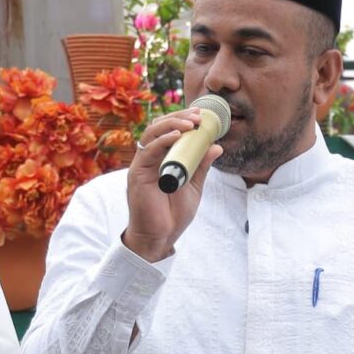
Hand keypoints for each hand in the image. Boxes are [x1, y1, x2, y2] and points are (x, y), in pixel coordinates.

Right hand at [120, 110, 221, 261]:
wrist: (161, 237)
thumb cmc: (174, 214)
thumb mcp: (194, 186)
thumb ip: (202, 166)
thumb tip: (217, 146)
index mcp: (161, 159)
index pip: (168, 131)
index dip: (183, 120)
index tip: (201, 116)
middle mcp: (149, 158)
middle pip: (159, 127)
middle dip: (179, 118)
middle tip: (198, 116)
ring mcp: (142, 165)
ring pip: (152, 133)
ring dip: (172, 125)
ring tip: (191, 124)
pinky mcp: (137, 174)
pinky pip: (148, 151)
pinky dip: (162, 141)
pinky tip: (177, 137)